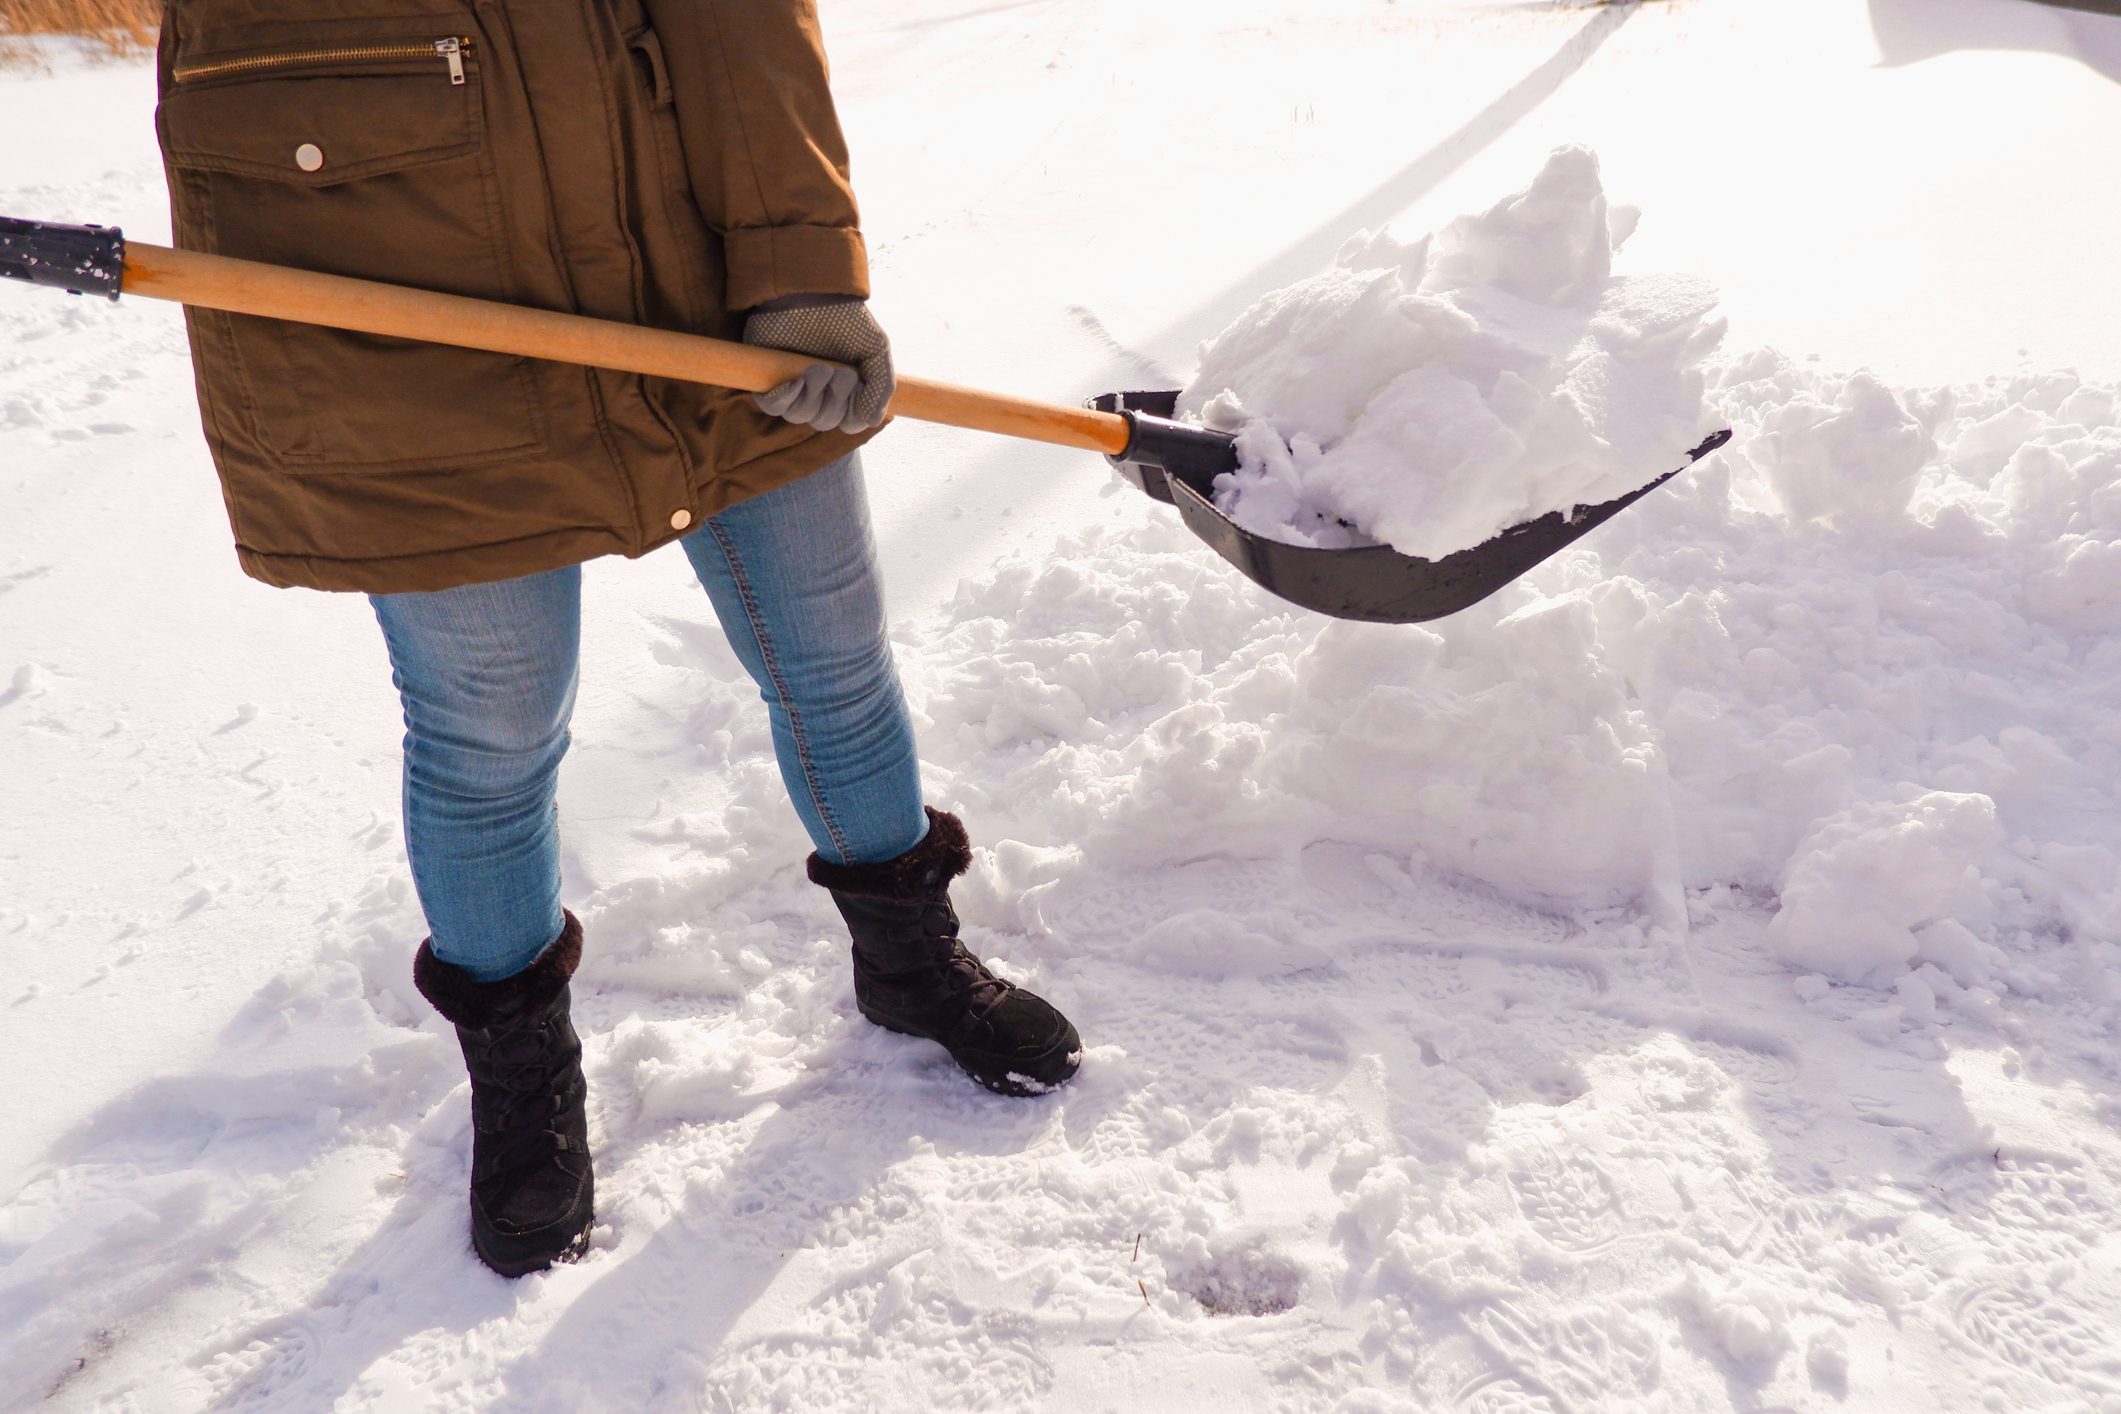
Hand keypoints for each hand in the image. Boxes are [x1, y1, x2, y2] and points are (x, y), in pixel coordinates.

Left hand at [741, 295, 894, 433]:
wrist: (813, 292)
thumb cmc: (845, 319)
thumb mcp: (876, 349)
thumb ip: (882, 385)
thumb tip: (872, 421)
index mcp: (843, 390)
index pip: (848, 423)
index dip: (852, 415)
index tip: (857, 388)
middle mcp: (818, 392)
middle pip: (825, 422)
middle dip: (834, 400)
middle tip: (838, 371)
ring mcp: (792, 386)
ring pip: (801, 416)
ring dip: (812, 396)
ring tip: (816, 367)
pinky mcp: (768, 377)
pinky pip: (773, 406)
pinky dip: (785, 399)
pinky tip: (795, 381)